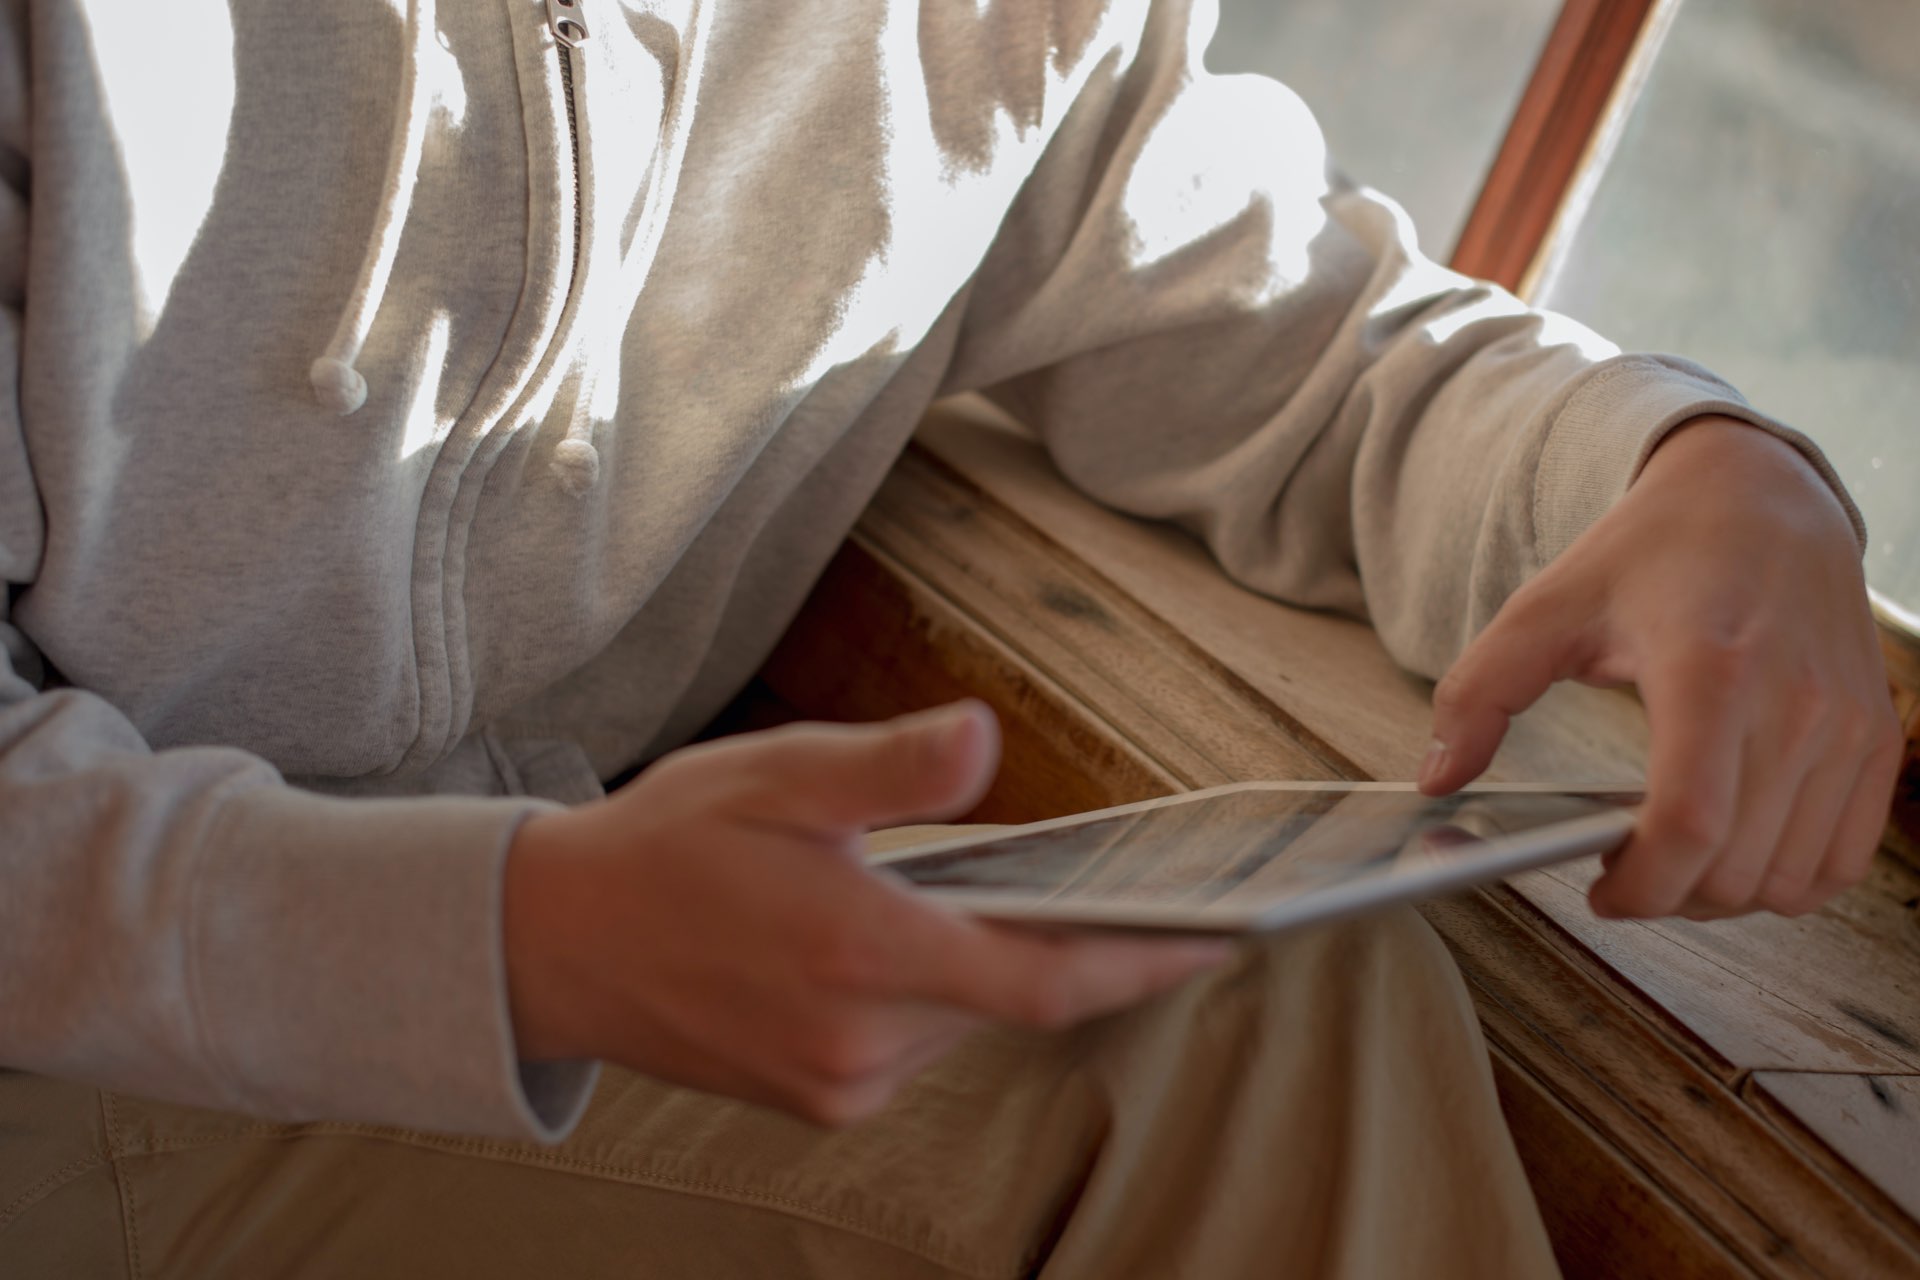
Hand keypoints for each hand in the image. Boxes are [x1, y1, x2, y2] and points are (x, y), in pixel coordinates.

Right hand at [503, 701, 1228, 1123]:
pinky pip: (920, 1045)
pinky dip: (943, 991)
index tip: (1222, 937)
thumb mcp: (776, 775)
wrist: (555, 944)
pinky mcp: (820, 1098)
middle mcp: (859, 1040)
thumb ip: (890, 767)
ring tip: (1004, 893)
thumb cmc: (666, 846)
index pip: (1043, 981)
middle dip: (1070, 945)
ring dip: (995, 964)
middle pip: (1014, 1001)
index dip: (1144, 961)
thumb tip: (985, 741)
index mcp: (858, 952)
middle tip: (1125, 885)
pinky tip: (921, 936)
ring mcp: (839, 1082)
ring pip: (968, 1022)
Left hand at [1421, 416, 1903, 920]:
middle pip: (1737, 869)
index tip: (1601, 890)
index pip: (1690, 823)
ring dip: (1724, 894)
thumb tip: (1439, 777)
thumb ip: (1479, 692)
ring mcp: (1847, 725)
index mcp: (1707, 669)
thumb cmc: (1651, 555)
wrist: (1761, 497)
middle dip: (1669, 895)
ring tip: (1674, 854)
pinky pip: (1842, 862)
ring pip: (1792, 881)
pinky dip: (1788, 880)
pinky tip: (1736, 847)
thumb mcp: (1546, 609)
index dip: (1641, 886)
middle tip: (1625, 866)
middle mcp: (1794, 703)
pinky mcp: (1877, 737)